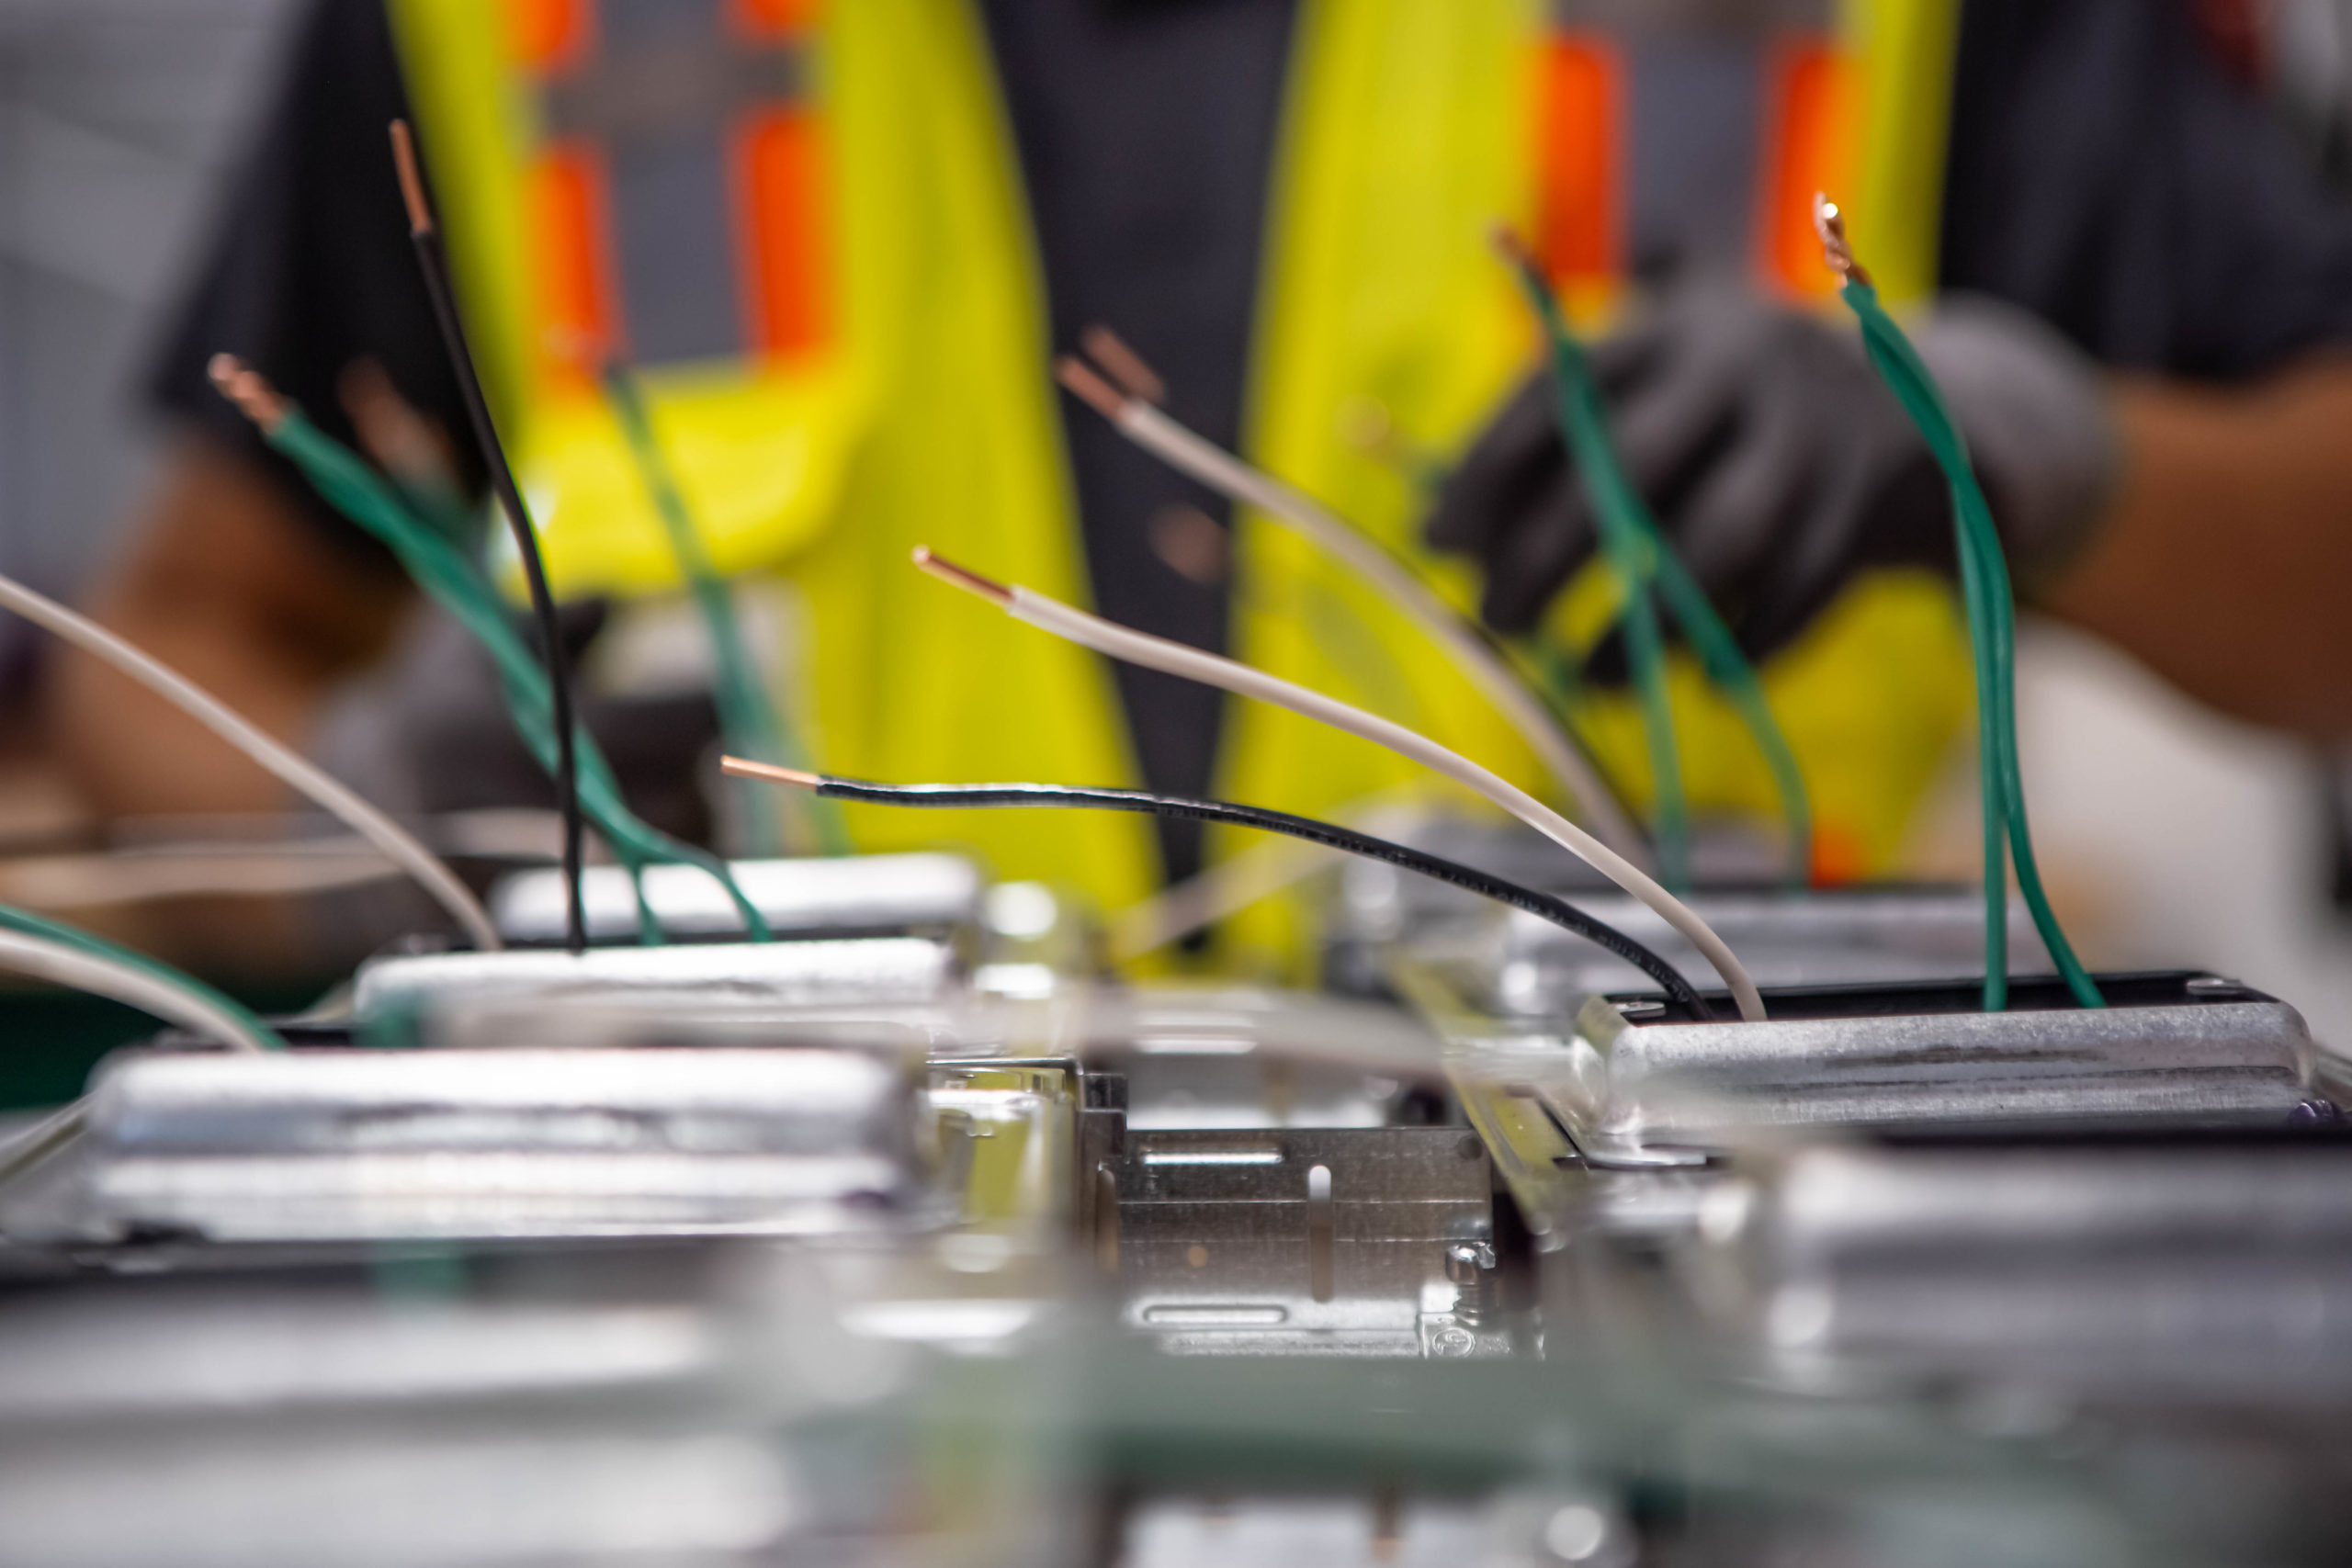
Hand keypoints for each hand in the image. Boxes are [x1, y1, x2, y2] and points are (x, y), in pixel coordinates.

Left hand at [1427, 285, 2116, 665]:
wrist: (1926, 416)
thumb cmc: (1738, 421)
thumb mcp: (1665, 393)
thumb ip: (1567, 442)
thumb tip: (1447, 530)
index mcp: (1674, 325)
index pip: (1560, 388)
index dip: (1485, 467)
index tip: (1436, 538)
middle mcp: (1746, 364)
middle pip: (1627, 466)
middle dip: (1546, 552)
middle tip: (1495, 616)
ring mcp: (1817, 435)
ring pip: (1715, 542)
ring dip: (1637, 624)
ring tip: (1581, 678)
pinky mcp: (1871, 505)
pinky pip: (1792, 595)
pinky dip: (1736, 647)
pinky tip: (1686, 677)